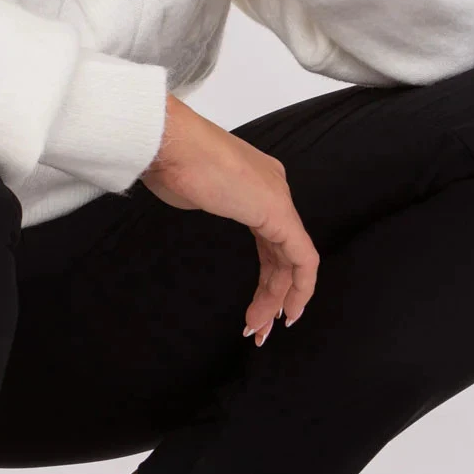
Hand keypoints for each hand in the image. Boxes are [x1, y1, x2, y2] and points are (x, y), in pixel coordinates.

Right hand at [140, 95, 318, 343]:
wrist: (170, 143)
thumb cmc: (170, 161)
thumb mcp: (191, 188)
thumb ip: (204, 196)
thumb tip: (196, 196)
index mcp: (256, 182)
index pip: (272, 239)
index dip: (268, 277)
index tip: (256, 306)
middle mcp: (273, 189)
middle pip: (282, 254)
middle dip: (273, 296)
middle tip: (256, 329)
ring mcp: (278, 199)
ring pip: (293, 261)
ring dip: (278, 300)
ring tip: (258, 329)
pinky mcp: (278, 212)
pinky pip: (302, 258)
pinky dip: (298, 288)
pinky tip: (285, 311)